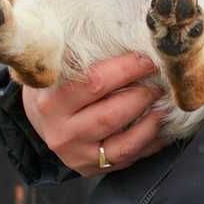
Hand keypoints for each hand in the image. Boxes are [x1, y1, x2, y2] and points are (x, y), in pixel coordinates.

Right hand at [22, 52, 168, 175]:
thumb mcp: (60, 62)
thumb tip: (130, 34)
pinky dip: (149, 144)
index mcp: (51, 100)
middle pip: (112, 115)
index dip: (127, 68)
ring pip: (123, 144)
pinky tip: (161, 128)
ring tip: (163, 103)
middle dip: (143, 95)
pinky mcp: (89, 168)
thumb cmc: (57, 81)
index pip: (95, 82)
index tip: (148, 57)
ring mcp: (76, 154)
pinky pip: (126, 159)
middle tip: (160, 80)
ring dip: (151, 122)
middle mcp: (61, 131)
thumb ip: (85, 51)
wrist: (39, 116)